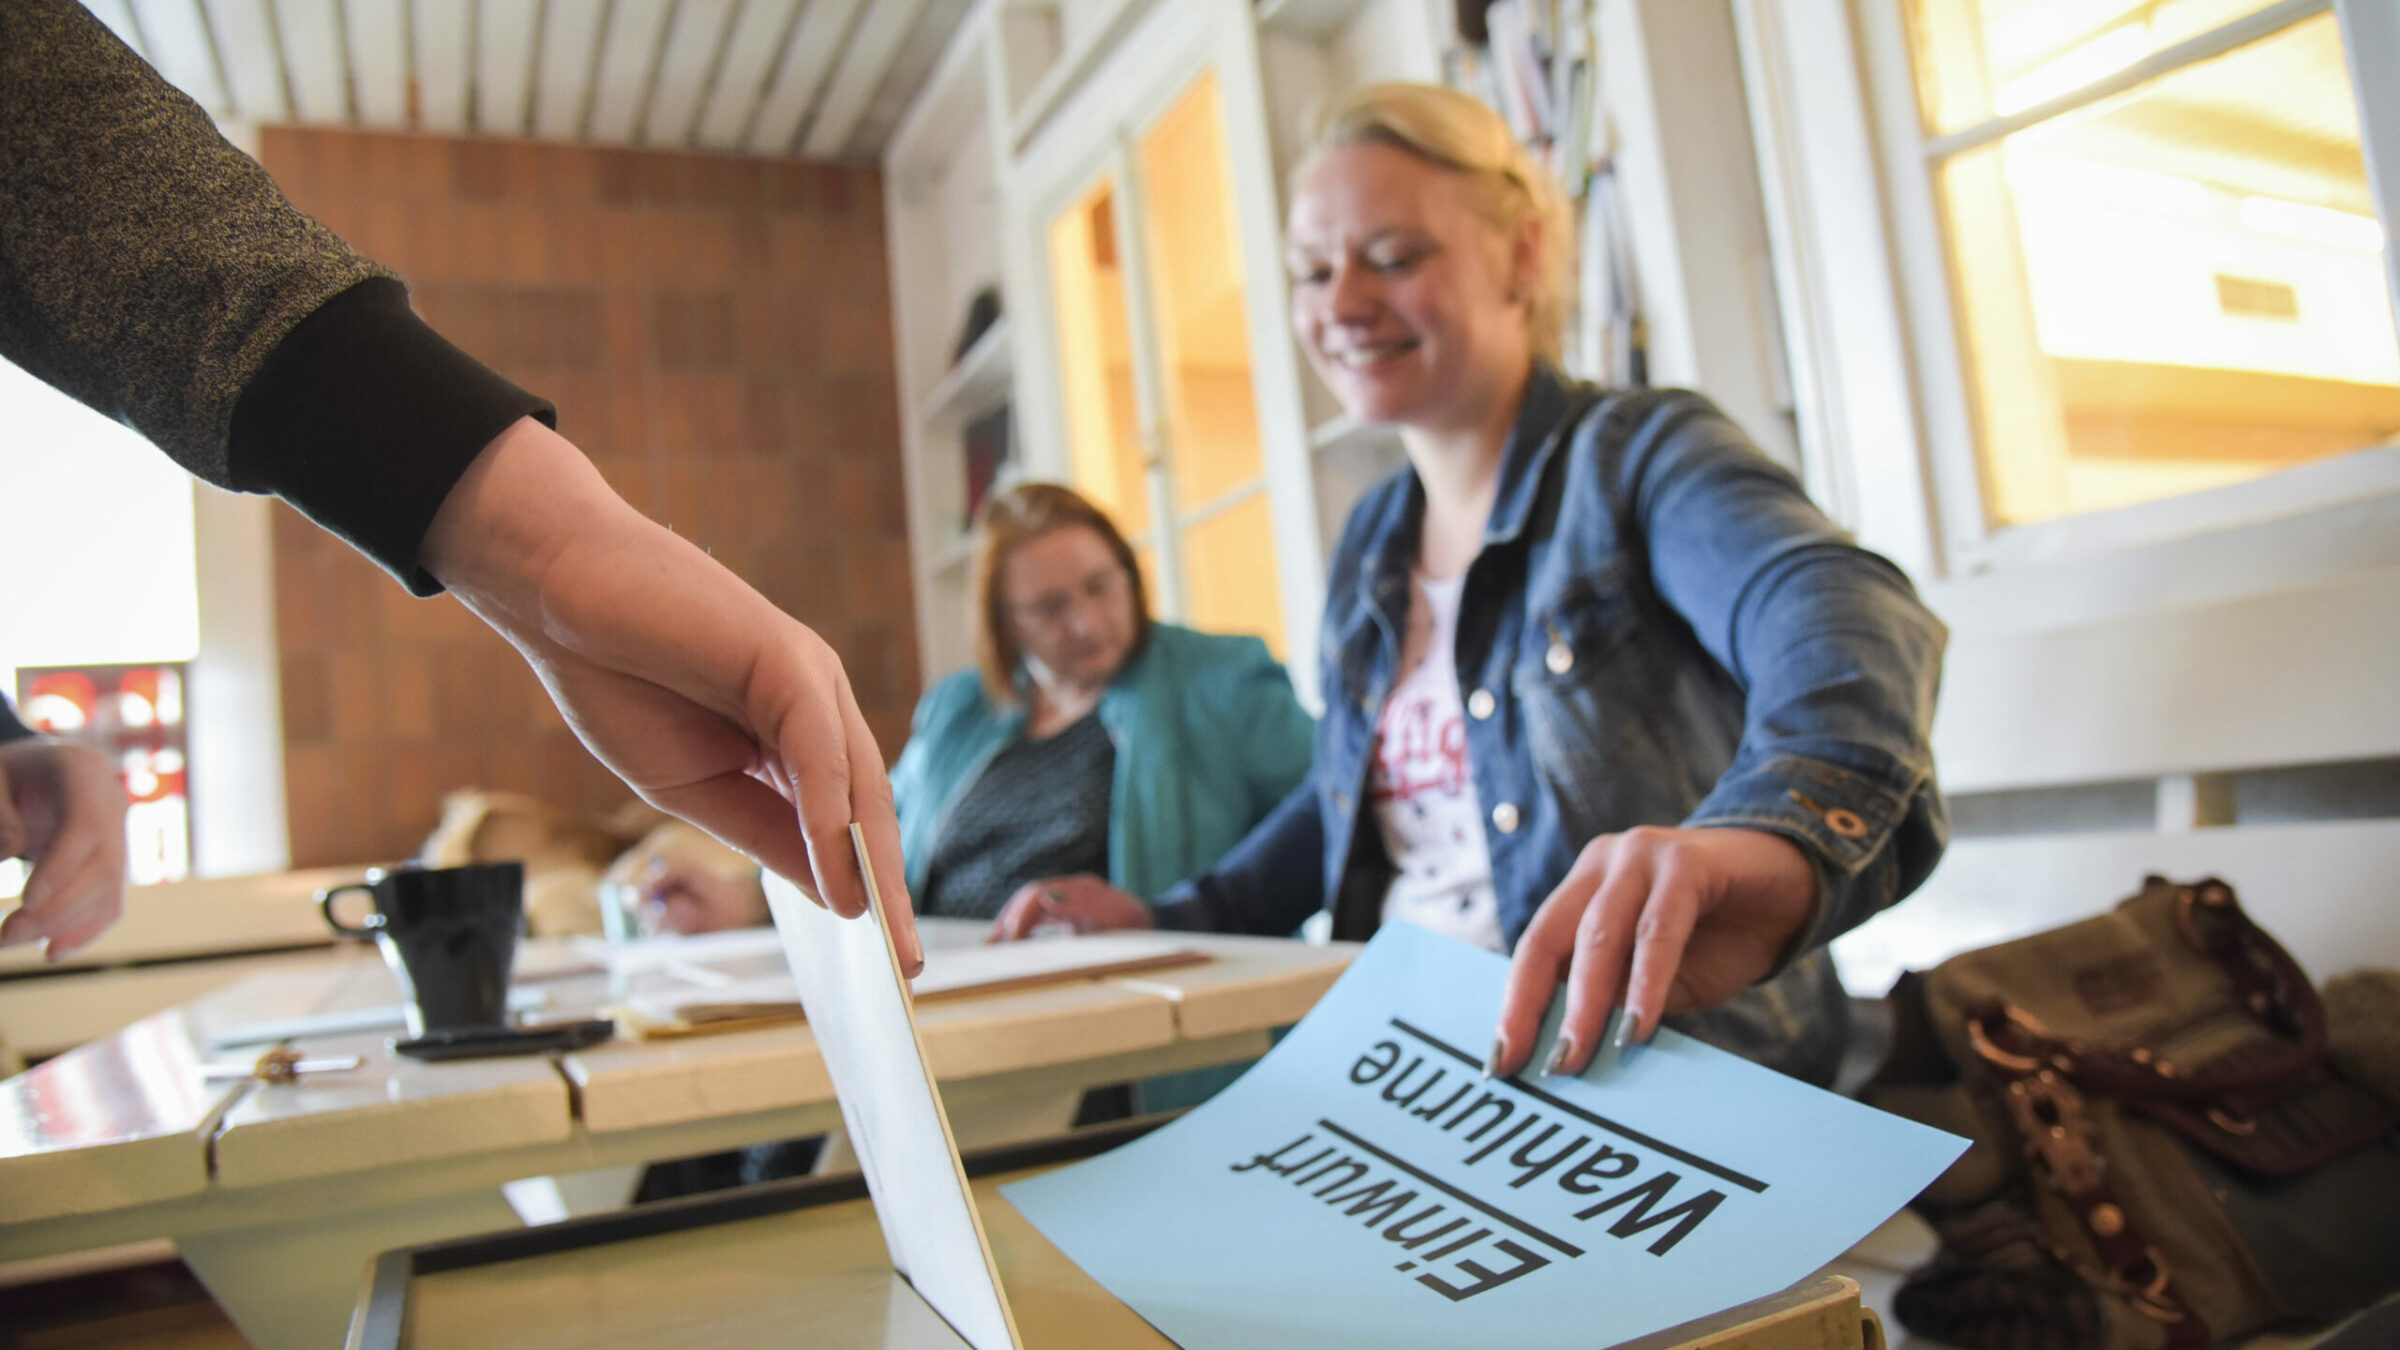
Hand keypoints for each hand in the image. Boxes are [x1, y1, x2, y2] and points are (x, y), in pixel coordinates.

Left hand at [0, 738, 130, 959]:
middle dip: (58, 909)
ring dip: (63, 925)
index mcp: (84, 772)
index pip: (87, 825)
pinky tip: (51, 952)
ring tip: (9, 939)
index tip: (26, 902)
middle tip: (6, 935)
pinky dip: (85, 931)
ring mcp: (119, 835)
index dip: (62, 866)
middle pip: (102, 867)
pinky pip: (111, 903)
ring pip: (109, 891)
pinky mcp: (115, 863)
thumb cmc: (9, 772)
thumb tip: (10, 850)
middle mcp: (113, 804)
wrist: (40, 767)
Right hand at [422, 417, 921, 973]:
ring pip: (857, 781)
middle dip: (887, 886)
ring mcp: (809, 676)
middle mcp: (818, 704)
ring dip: (871, 860)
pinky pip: (817, 746)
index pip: (849, 820)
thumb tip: (831, 892)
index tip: (885, 955)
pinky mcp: (787, 657)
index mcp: (796, 733)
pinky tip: (833, 861)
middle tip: (907, 962)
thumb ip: (764, 832)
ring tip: (881, 928)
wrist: (558, 594)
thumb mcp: (696, 786)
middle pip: (869, 807)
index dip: (867, 885)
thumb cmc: (617, 678)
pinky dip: (827, 809)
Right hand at [986, 874, 1153, 941]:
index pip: (1038, 895)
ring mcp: (1072, 901)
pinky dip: (1024, 930)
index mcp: (1083, 889)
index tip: (1009, 940)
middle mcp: (1074, 891)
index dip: (1021, 917)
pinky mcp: (1071, 914)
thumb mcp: (1116, 918)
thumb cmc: (1140, 928)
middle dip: (1008, 920)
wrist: (1158, 927)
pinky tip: (1011, 944)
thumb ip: (1082, 906)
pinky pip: (1040, 917)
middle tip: (991, 947)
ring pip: (1031, 907)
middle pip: (1030, 899)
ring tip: (991, 947)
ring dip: (1011, 925)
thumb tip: (1044, 894)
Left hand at [1494, 826, 1815, 1077]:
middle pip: (1551, 939)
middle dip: (1538, 1009)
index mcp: (1584, 889)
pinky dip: (1646, 982)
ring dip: (1588, 1002)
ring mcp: (1641, 855)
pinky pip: (1658, 930)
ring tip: (1581, 1055)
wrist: (1794, 886)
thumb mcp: (1658, 980)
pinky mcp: (1686, 859)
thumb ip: (1618, 1002)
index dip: (1515, 1007)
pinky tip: (1639, 1027)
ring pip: (1600, 935)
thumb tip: (1571, 1058)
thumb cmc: (1720, 939)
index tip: (1500, 1065)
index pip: (1535, 950)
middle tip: (1543, 1068)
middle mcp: (1603, 864)